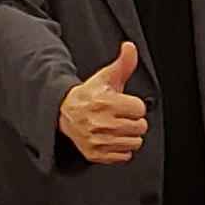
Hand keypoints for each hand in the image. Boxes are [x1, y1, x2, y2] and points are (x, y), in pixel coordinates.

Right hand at [58, 40, 147, 163]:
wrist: (63, 112)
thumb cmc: (89, 95)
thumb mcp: (106, 77)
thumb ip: (124, 64)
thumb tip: (130, 47)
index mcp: (105, 103)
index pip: (139, 109)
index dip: (134, 106)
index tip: (124, 104)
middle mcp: (101, 123)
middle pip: (140, 127)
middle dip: (133, 121)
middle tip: (121, 116)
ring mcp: (98, 141)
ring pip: (135, 143)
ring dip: (129, 136)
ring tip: (118, 127)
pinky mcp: (95, 155)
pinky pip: (124, 157)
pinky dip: (120, 149)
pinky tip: (112, 139)